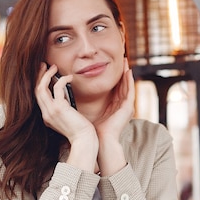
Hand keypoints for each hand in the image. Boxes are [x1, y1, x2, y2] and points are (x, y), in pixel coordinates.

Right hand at [35, 63, 97, 170]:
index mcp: (47, 117)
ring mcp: (51, 111)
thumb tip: (65, 97)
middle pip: (36, 90)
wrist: (84, 140)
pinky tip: (69, 77)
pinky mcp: (59, 108)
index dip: (40, 84)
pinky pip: (56, 88)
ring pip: (41, 88)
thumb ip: (64, 109)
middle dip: (39, 76)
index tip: (44, 74)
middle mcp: (46, 114)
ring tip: (53, 67)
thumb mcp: (68, 119)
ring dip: (47, 75)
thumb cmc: (80, 131)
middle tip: (44, 65)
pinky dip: (62, 80)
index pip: (38, 97)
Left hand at [94, 59, 134, 174]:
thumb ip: (84, 102)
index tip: (110, 66)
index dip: (114, 76)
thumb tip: (69, 93)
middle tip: (121, 58)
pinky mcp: (128, 108)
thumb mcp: (88, 111)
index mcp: (112, 106)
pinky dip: (130, 81)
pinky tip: (128, 72)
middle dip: (122, 72)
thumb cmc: (92, 129)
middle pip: (122, 84)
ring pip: (128, 85)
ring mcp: (126, 107)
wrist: (100, 140)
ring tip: (126, 61)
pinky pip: (130, 91)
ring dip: (127, 73)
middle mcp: (121, 105)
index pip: (114, 88)